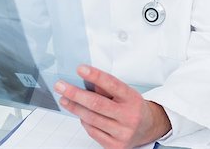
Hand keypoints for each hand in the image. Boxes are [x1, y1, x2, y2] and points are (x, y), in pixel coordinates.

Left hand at [54, 65, 170, 148]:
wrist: (148, 128)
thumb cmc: (133, 106)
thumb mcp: (125, 92)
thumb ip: (107, 87)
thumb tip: (85, 79)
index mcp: (131, 98)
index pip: (111, 84)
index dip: (95, 75)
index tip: (80, 69)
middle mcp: (129, 116)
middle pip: (97, 104)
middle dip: (75, 94)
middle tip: (61, 86)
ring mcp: (122, 133)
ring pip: (91, 119)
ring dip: (75, 108)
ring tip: (64, 99)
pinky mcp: (115, 146)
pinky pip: (93, 132)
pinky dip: (84, 121)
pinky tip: (80, 114)